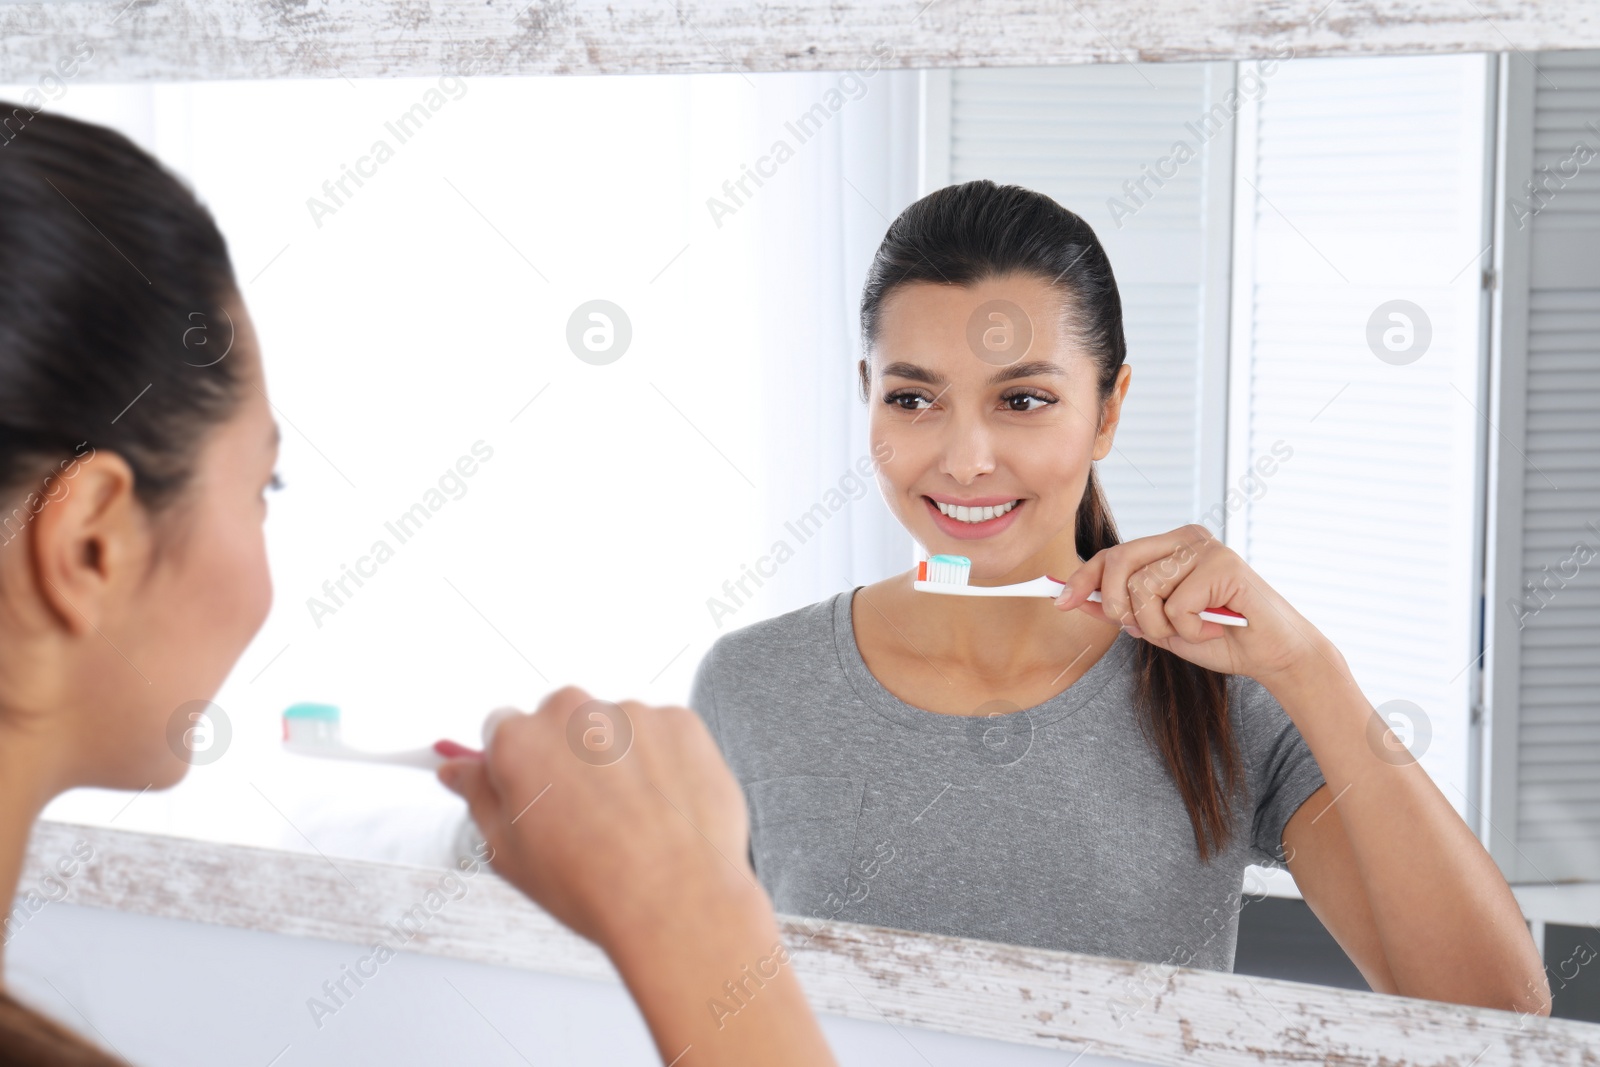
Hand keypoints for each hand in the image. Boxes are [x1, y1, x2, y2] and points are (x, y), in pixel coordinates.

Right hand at [437, 688, 835, 1065]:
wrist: (675, 902)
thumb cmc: (592, 886)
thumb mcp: (509, 853)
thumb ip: (479, 797)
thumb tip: (456, 770)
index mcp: (519, 741)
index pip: (502, 728)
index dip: (517, 764)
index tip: (533, 788)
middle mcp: (572, 713)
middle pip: (559, 721)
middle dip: (566, 756)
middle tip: (584, 815)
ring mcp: (630, 713)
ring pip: (613, 727)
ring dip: (617, 759)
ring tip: (631, 821)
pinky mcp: (679, 722)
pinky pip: (661, 734)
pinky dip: (662, 761)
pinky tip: (662, 808)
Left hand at [1053, 524, 1332, 683]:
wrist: (1272, 655)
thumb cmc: (1219, 638)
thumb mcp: (1160, 627)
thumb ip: (1124, 612)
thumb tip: (1077, 601)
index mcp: (1170, 547)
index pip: (1113, 555)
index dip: (1082, 578)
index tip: (1060, 601)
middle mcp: (1185, 539)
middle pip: (1119, 561)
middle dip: (1117, 604)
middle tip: (1140, 628)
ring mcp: (1205, 547)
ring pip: (1144, 587)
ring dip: (1161, 625)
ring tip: (1192, 630)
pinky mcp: (1222, 564)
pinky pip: (1176, 605)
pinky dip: (1188, 629)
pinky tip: (1213, 628)